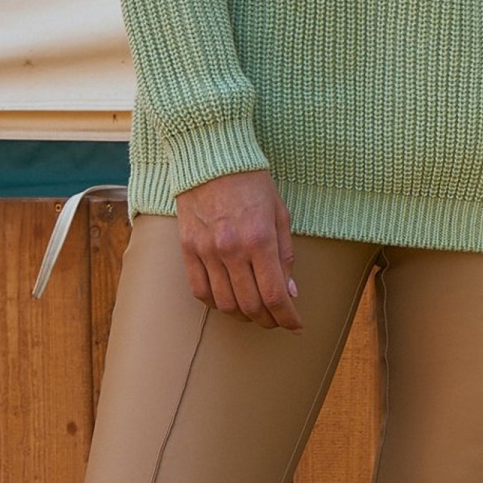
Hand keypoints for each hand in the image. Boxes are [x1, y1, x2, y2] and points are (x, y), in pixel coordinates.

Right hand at [176, 169, 300, 330]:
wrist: (212, 157)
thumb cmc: (252, 182)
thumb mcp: (279, 214)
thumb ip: (285, 255)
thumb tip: (290, 293)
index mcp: (260, 239)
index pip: (274, 295)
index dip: (287, 318)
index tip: (295, 325)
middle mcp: (232, 249)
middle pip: (250, 305)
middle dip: (268, 320)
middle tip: (276, 320)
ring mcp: (206, 251)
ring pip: (224, 303)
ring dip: (243, 316)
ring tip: (253, 313)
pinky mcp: (188, 249)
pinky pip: (199, 290)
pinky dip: (216, 303)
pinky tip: (227, 300)